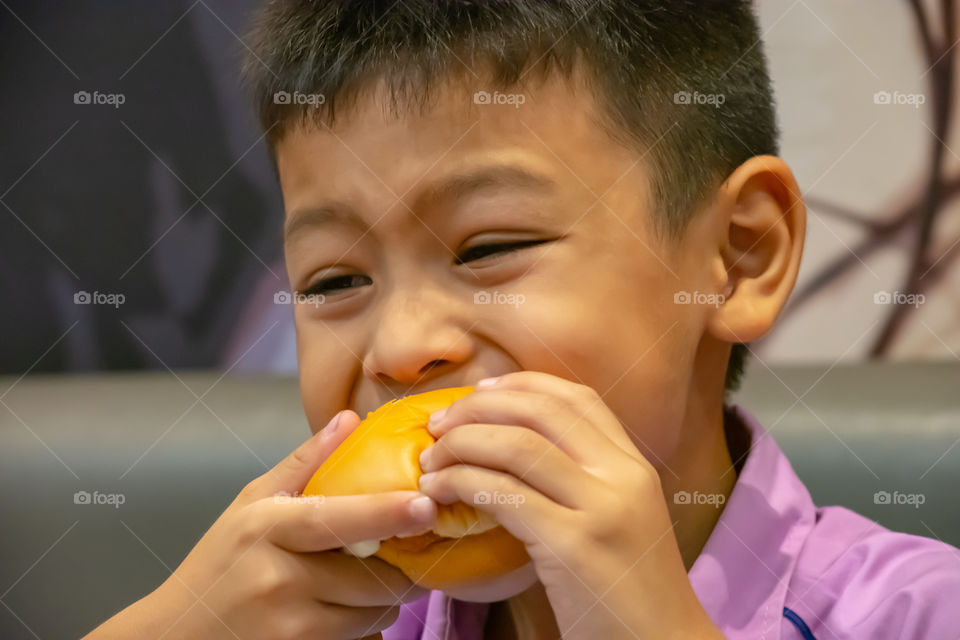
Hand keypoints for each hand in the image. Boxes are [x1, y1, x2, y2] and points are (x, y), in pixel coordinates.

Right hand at [83, 410, 437, 639]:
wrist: (177, 634)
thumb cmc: (220, 562)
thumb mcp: (251, 502)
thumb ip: (305, 462)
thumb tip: (349, 418)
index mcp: (269, 528)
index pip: (337, 519)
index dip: (386, 513)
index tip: (426, 505)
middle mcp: (279, 579)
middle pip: (372, 576)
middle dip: (399, 566)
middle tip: (400, 553)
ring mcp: (289, 626)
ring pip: (373, 613)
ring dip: (385, 599)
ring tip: (365, 581)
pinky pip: (361, 639)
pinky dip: (366, 625)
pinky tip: (344, 610)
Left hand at [418, 371, 722, 638]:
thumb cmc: (629, 590)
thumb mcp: (620, 518)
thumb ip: (583, 481)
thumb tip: (515, 449)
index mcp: (634, 465)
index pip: (577, 397)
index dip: (521, 384)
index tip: (480, 391)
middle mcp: (622, 475)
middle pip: (541, 410)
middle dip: (479, 407)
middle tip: (438, 423)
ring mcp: (600, 508)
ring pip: (517, 446)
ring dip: (461, 444)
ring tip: (429, 460)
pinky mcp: (573, 544)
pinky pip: (504, 494)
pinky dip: (461, 483)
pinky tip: (438, 493)